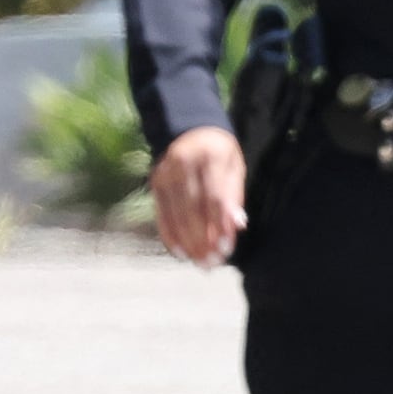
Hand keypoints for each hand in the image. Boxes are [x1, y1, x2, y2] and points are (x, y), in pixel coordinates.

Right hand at [152, 127, 248, 267]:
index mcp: (210, 156)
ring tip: (200, 263)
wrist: (189, 129)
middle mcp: (183, 163)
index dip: (219, 225)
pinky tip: (180, 253)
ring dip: (188, 243)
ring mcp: (166, 173)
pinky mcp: (156, 182)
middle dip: (202, 240)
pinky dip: (170, 236)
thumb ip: (234, 196)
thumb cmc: (219, 153)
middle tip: (212, 264)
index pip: (214, 197)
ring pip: (176, 215)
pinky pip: (162, 214)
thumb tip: (236, 226)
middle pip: (192, 209)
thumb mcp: (234, 167)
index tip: (225, 248)